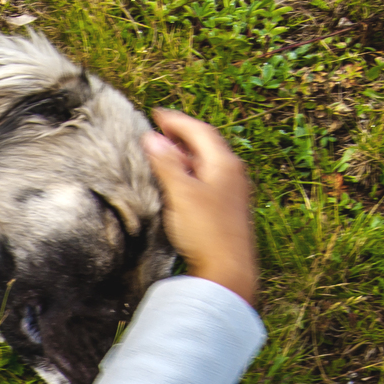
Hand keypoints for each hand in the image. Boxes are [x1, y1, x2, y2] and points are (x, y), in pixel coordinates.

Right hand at [142, 109, 257, 307]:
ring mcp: (231, 191)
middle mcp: (232, 173)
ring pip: (206, 162)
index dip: (176, 121)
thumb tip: (152, 138)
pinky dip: (190, 172)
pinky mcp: (225, 207)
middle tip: (159, 131)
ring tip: (164, 153)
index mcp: (224, 163)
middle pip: (205, 145)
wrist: (227, 269)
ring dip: (185, 154)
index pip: (199, 131)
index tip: (156, 114)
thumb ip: (166, 163)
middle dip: (181, 135)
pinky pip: (206, 179)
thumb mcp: (181, 192)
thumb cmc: (207, 231)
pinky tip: (178, 182)